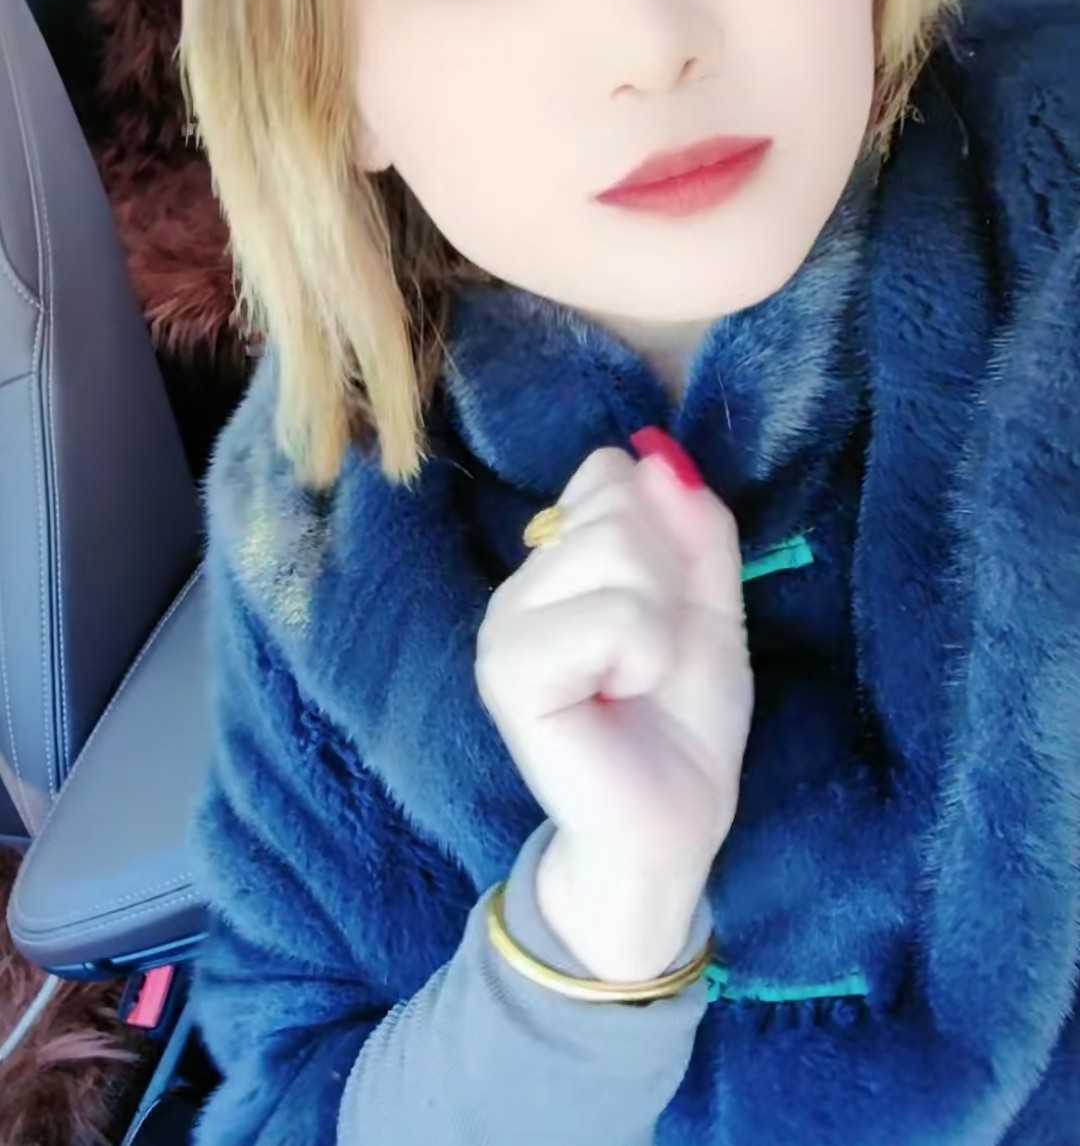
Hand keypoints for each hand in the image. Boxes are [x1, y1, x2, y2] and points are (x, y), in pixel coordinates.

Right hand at [475, 439, 753, 890]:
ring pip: (617, 550)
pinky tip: (621, 696)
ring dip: (661, 621)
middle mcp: (518, 583)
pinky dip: (644, 654)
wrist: (671, 825)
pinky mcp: (510, 671)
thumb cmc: (681, 720)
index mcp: (555, 561)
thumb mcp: (710, 603)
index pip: (609, 472)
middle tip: (653, 656)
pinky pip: (611, 615)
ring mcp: (504, 625)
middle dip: (669, 581)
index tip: (665, 607)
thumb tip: (657, 453)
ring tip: (637, 678)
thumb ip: (694, 526)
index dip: (665, 533)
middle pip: (618, 507)